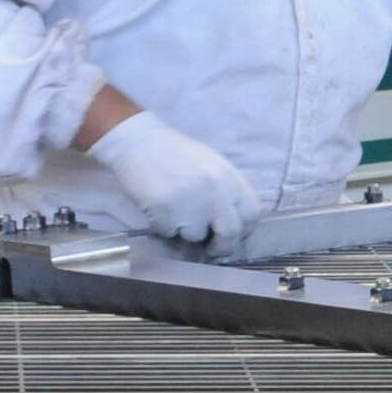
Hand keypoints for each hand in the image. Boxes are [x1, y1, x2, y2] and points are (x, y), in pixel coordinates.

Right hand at [90, 111, 263, 246]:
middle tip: (211, 250)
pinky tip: (157, 207)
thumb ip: (225, 193)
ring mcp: (190, 200)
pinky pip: (168, 232)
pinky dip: (162, 227)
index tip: (233, 238)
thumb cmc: (176, 155)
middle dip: (221, 248)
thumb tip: (233, 228)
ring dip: (185, 231)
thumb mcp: (212, 167)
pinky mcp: (165, 209)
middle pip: (230, 233)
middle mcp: (215, 190)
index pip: (251, 215)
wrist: (139, 141)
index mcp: (229, 178)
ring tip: (174, 211)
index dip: (243, 231)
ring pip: (196, 236)